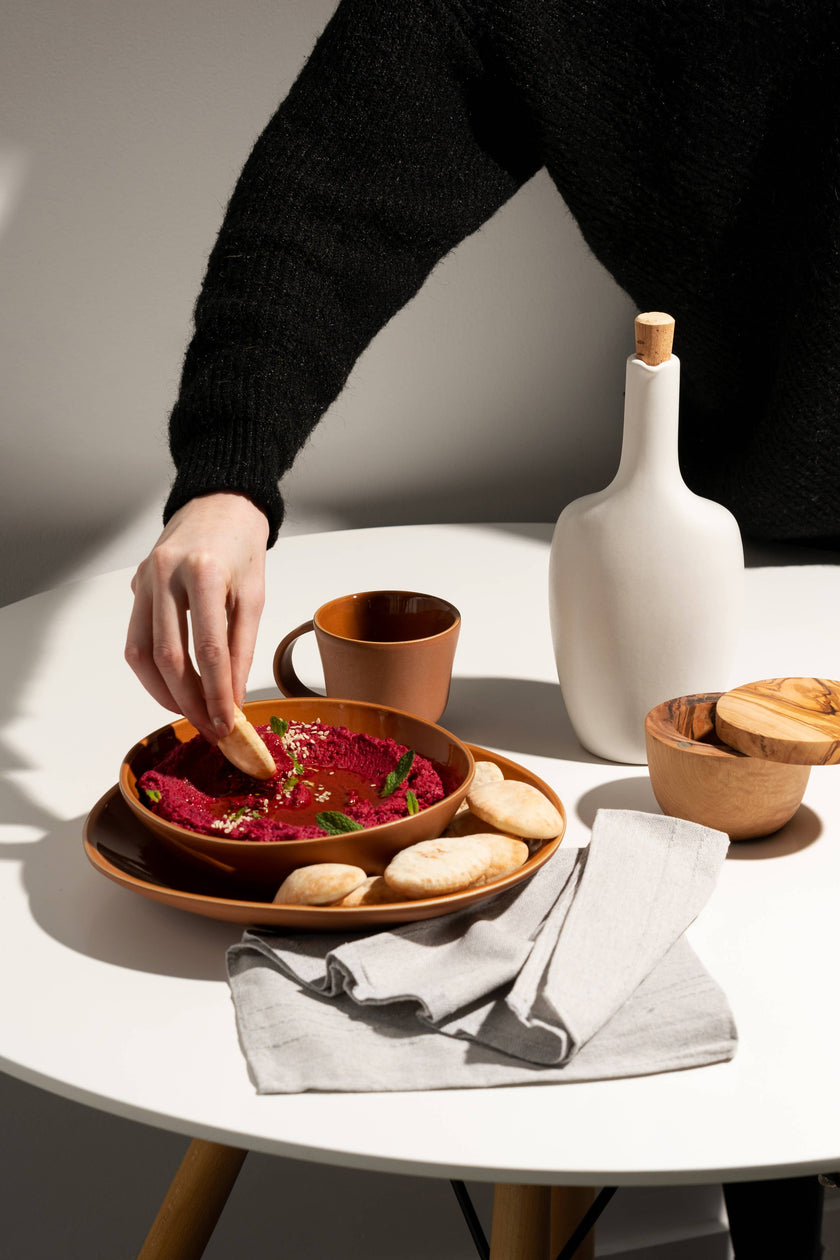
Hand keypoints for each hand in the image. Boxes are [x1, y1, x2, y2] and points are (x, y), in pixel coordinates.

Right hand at [125, 493, 269, 741]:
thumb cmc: (242, 547)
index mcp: (203, 573)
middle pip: (169, 657)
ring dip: (162, 691)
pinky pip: (136, 637)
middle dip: (189, 701)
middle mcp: (165, 575)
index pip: (209, 649)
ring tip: (190, 712)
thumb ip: (242, 648)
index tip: (227, 724)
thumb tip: (233, 698)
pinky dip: (152, 669)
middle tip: (209, 728)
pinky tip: (173, 685)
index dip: (217, 693)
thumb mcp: (254, 596)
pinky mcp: (136, 585)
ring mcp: (145, 580)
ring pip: (140, 652)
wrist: (220, 503)